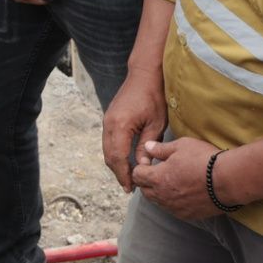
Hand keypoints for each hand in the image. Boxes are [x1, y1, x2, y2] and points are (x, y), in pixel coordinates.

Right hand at [102, 68, 167, 190]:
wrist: (145, 74)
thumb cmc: (154, 96)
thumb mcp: (155, 124)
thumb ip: (146, 146)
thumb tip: (142, 166)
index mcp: (120, 125)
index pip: (117, 157)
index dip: (123, 175)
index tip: (130, 188)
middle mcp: (109, 124)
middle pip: (108, 155)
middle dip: (118, 172)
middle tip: (130, 187)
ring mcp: (107, 120)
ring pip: (107, 149)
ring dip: (116, 164)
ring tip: (129, 177)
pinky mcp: (109, 118)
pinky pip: (108, 141)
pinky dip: (114, 153)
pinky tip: (125, 160)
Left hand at [130, 136, 222, 220]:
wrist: (227, 180)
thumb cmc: (203, 159)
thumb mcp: (181, 146)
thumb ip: (160, 149)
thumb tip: (147, 147)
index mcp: (158, 178)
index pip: (137, 175)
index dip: (141, 166)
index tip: (150, 161)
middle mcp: (163, 196)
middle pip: (145, 191)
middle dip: (147, 181)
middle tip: (158, 171)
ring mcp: (175, 208)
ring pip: (158, 202)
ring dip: (159, 192)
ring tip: (171, 181)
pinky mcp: (188, 215)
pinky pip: (173, 210)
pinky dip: (172, 202)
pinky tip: (182, 192)